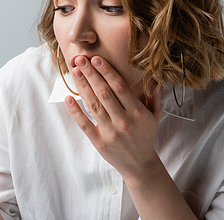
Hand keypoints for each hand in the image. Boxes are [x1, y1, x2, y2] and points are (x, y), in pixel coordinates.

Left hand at [66, 56, 161, 178]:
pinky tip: (68, 98)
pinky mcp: (99, 142)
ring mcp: (110, 132)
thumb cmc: (145, 135)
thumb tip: (153, 77)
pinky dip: (75, 111)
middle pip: (104, 93)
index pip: (120, 87)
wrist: (140, 164)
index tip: (97, 59)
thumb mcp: (155, 115)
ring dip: (83, 87)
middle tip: (80, 59)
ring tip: (75, 71)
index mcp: (137, 112)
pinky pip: (84, 124)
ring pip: (93, 106)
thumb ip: (154, 96)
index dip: (107, 72)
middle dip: (91, 75)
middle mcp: (124, 121)